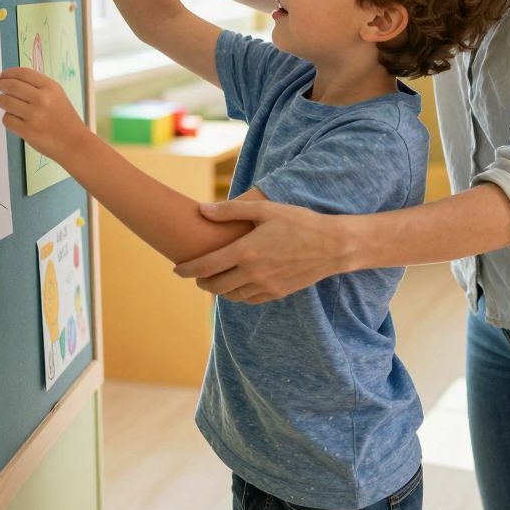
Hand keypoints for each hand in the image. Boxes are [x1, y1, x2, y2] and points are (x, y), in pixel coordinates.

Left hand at [0, 67, 87, 162]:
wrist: (74, 143)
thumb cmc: (64, 119)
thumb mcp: (57, 96)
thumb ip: (36, 87)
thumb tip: (9, 80)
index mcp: (51, 87)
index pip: (22, 73)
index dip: (7, 73)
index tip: (0, 76)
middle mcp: (43, 99)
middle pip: (10, 85)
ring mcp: (34, 115)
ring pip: (5, 101)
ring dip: (2, 102)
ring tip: (9, 106)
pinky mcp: (28, 131)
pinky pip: (7, 119)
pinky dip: (8, 120)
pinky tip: (16, 121)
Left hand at [172, 200, 354, 303]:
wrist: (333, 246)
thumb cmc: (299, 222)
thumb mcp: (265, 210)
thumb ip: (231, 211)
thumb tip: (202, 209)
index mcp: (246, 251)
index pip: (205, 266)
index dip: (186, 270)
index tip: (176, 269)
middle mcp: (253, 273)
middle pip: (214, 286)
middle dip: (200, 281)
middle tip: (195, 273)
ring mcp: (265, 286)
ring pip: (231, 295)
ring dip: (219, 289)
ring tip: (216, 277)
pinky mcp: (277, 293)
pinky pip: (249, 299)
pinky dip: (238, 294)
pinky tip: (239, 283)